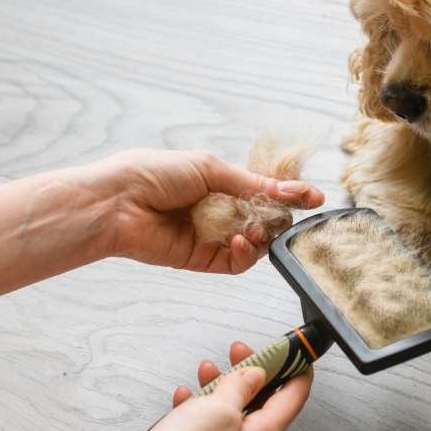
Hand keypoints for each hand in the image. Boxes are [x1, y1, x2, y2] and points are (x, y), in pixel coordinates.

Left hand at [85, 149, 324, 273]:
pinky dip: (245, 254)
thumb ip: (249, 184)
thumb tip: (286, 192)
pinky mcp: (202, 259)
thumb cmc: (154, 174)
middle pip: (266, 217)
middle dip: (279, 216)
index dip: (290, 194)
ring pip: (256, 242)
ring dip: (262, 235)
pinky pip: (236, 262)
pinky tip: (239, 241)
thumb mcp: (209, 168)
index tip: (314, 197)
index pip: (265, 190)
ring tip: (255, 228)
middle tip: (284, 213)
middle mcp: (220, 210)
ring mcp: (213, 235)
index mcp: (220, 182)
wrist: (116, 202)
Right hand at [150, 341, 312, 430]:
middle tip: (241, 351)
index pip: (295, 393)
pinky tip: (185, 396)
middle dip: (250, 370)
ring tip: (207, 369)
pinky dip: (197, 403)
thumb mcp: (219, 410)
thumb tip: (255, 374)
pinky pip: (208, 421)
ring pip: (232, 406)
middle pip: (262, 397)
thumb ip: (240, 389)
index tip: (293, 347)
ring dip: (219, 383)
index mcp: (265, 430)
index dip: (296, 366)